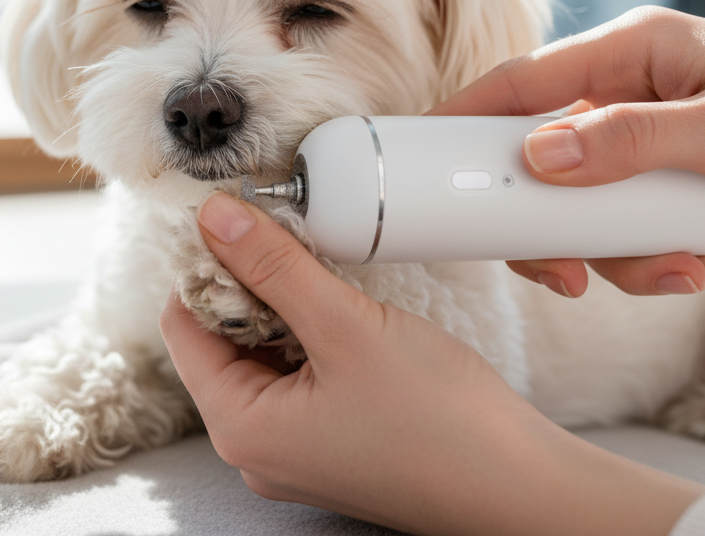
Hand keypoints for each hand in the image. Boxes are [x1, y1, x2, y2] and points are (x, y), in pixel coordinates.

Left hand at [160, 191, 704, 535]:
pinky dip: (314, 336)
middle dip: (250, 285)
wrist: (521, 486)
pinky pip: (301, 377)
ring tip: (324, 272)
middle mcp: (258, 448)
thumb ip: (275, 268)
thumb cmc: (438, 420)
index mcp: (241, 428)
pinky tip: (347, 311)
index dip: (204, 267)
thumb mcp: (345, 327)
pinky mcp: (334, 443)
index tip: (238, 220)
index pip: (184, 329)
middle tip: (290, 237)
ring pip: (264, 356)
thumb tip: (214, 219)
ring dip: (286, 307)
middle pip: (221, 343)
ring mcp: (297, 449)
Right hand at [429, 6, 704, 298]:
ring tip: (688, 270)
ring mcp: (647, 132)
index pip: (520, 81)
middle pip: (546, 160)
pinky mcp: (669, 169)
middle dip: (560, 227)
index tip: (424, 164)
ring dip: (625, 252)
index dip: (464, 119)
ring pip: (590, 203)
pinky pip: (632, 218)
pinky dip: (657, 251)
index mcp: (630, 51)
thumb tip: (539, 157)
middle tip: (575, 276)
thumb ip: (631, 143)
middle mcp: (627, 87)